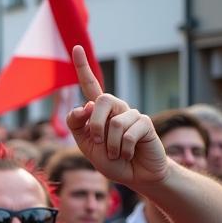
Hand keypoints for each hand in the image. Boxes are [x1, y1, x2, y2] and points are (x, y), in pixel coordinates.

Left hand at [66, 46, 168, 189]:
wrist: (136, 175)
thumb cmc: (112, 161)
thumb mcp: (87, 147)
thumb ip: (79, 127)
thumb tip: (84, 106)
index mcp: (99, 113)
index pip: (90, 87)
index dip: (82, 68)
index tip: (76, 47)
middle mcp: (116, 109)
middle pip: (100, 101)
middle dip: (94, 125)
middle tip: (97, 143)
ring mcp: (132, 114)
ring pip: (114, 123)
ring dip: (110, 146)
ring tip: (117, 154)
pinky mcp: (145, 123)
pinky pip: (128, 134)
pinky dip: (124, 150)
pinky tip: (130, 154)